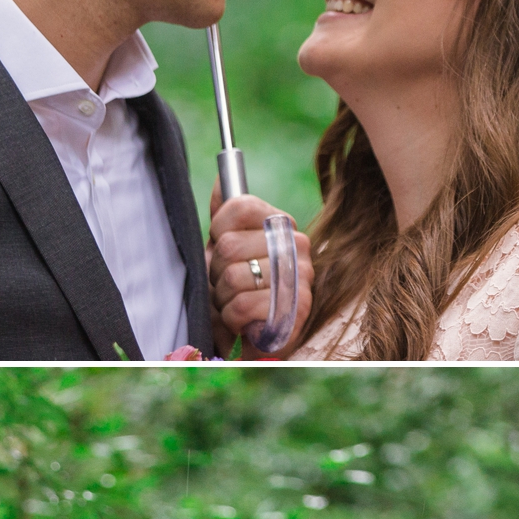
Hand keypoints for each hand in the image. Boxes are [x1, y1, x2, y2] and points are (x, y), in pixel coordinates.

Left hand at [208, 187, 311, 356]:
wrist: (254, 339)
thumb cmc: (238, 291)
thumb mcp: (226, 248)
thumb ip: (226, 215)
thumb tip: (220, 179)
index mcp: (280, 223)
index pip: (241, 205)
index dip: (219, 230)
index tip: (221, 247)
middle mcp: (297, 244)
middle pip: (230, 245)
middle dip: (217, 273)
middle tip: (228, 285)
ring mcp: (301, 276)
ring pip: (235, 277)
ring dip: (223, 299)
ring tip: (235, 304)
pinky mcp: (298, 308)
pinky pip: (244, 305)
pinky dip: (233, 319)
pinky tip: (245, 322)